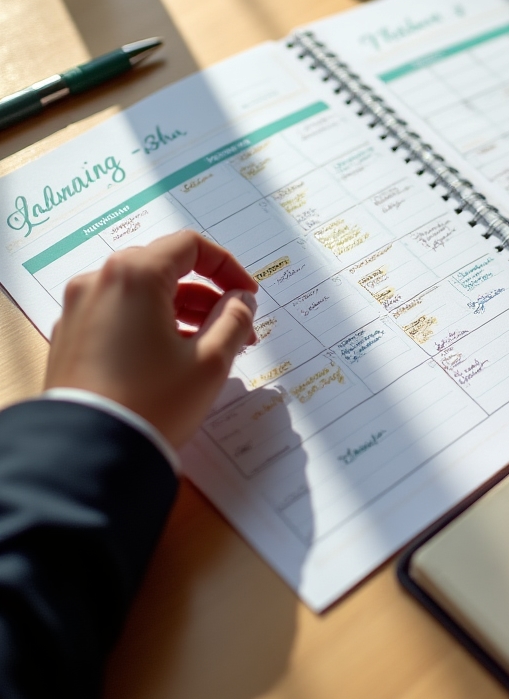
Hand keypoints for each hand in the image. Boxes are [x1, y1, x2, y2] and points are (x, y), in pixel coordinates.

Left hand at [45, 231, 258, 448]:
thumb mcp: (211, 362)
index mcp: (135, 275)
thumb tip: (241, 301)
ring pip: (143, 295)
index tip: (248, 295)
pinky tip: (175, 359)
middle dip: (208, 296)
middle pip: (166, 269)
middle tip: (237, 326)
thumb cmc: (152, 403)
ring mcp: (79, 309)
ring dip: (183, 313)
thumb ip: (235, 320)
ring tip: (213, 348)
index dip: (228, 267)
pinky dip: (152, 326)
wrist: (90, 453)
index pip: (190, 246)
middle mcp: (100, 282)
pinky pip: (120, 317)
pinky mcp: (71, 337)